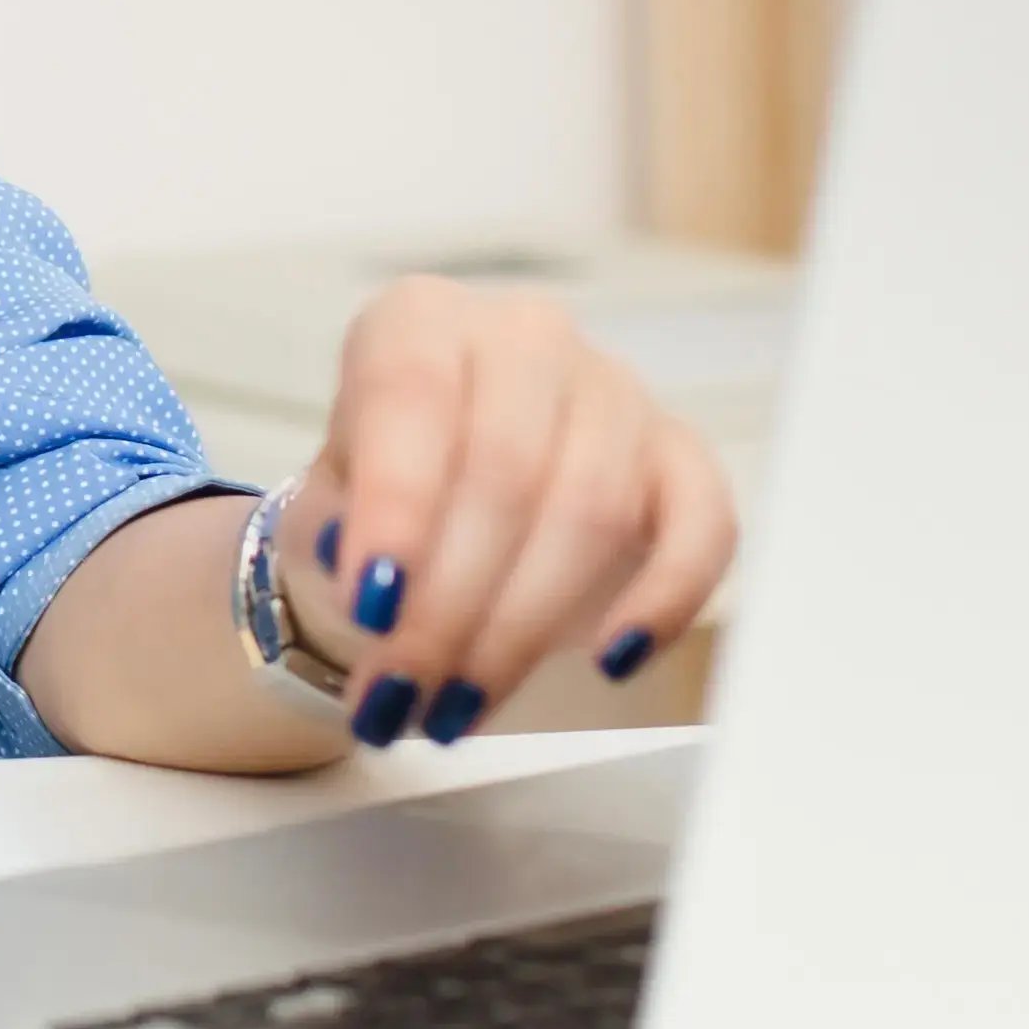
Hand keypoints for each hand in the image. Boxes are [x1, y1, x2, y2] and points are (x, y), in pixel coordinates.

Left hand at [275, 276, 735, 749]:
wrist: (433, 514)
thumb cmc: (372, 501)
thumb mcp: (325, 503)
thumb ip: (336, 525)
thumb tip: (365, 572)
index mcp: (421, 321)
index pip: (414, 394)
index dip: (395, 502)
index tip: (371, 601)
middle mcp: (524, 337)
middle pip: (506, 470)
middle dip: (449, 604)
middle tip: (402, 693)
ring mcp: (614, 392)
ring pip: (590, 510)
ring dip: (521, 628)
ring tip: (456, 707)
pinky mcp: (679, 460)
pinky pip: (703, 525)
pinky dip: (664, 598)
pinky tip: (610, 660)